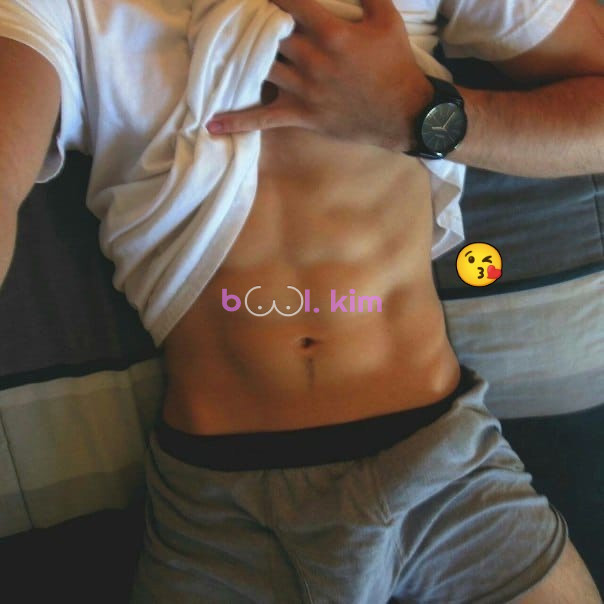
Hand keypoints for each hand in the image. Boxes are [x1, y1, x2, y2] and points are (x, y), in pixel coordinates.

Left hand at [205, 0, 432, 151]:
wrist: (402, 114)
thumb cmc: (395, 65)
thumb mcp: (387, 19)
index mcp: (330, 33)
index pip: (289, 1)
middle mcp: (311, 60)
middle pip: (268, 33)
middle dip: (250, 19)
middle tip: (230, 11)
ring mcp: (303, 89)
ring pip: (260, 67)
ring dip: (239, 56)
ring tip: (219, 43)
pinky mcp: (300, 114)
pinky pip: (263, 118)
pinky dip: (238, 121)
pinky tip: (213, 123)